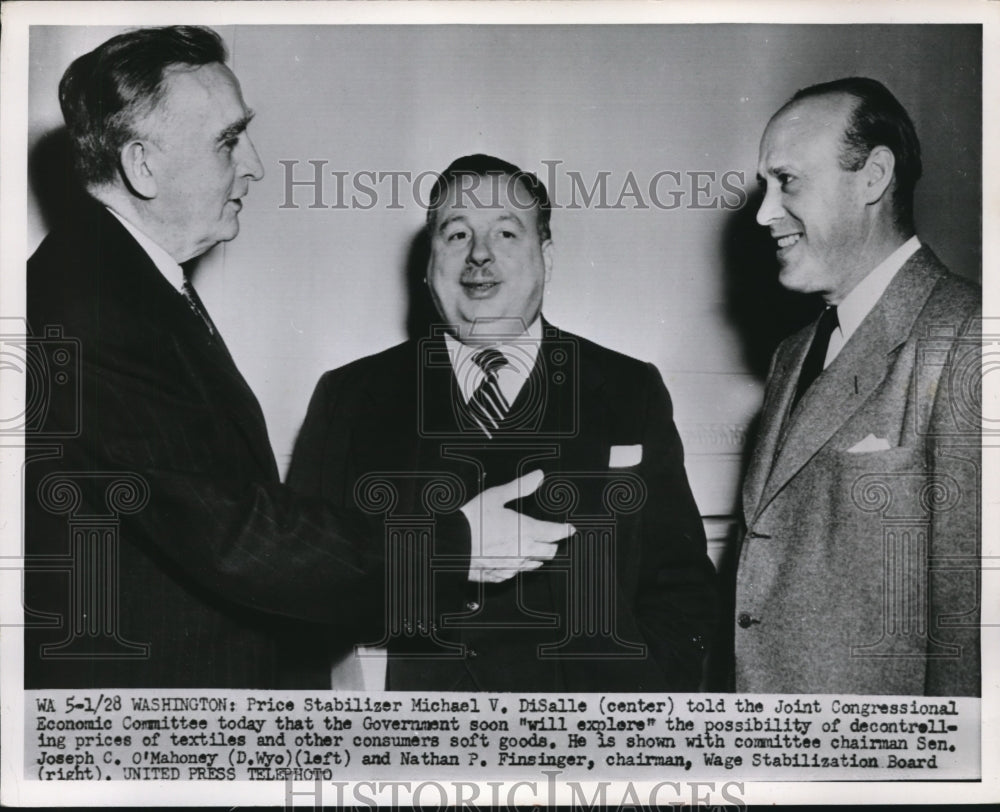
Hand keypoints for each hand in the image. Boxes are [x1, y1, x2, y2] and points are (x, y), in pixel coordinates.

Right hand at [459, 469, 574, 583]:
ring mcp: (513, 567)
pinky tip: (511, 557)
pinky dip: (518, 565)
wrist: (450, 545)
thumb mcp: (496, 496)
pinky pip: (518, 573)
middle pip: (550, 552)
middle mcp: (523, 551)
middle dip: (552, 543)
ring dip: (537, 555)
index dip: (566, 530)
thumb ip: (520, 487)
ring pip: (535, 564)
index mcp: (526, 530)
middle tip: (549, 536)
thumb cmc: (471, 520)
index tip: (570, 528)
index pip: (556, 533)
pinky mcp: (501, 576)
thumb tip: (538, 476)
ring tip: (530, 546)